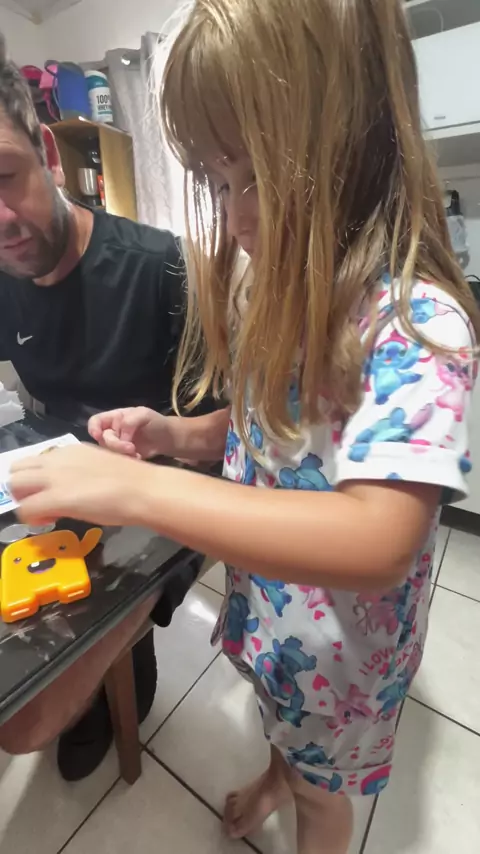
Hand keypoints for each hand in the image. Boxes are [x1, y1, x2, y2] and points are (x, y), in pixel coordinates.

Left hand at [9, 443, 152, 526]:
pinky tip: (50, 520)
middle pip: (17, 469)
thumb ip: (80, 472)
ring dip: (24, 500)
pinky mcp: (55, 498)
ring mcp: (53, 478)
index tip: (53, 492)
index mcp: (69, 451)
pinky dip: (32, 517)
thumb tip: (72, 488)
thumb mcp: (99, 467)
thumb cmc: (132, 481)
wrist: (142, 489)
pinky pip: (26, 508)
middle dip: (22, 488)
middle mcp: (56, 459)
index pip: (36, 461)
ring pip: (14, 484)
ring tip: (44, 512)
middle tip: (41, 502)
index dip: (38, 479)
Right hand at [88, 407, 170, 458]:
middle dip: (115, 444)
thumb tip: (120, 436)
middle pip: (103, 439)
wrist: (168, 439)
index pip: (96, 421)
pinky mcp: (124, 457)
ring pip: (108, 452)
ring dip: (121, 454)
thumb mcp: (144, 414)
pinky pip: (117, 461)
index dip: (93, 428)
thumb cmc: (155, 422)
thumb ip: (129, 421)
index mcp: (115, 418)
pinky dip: (126, 460)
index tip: (98, 436)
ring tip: (135, 453)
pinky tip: (137, 458)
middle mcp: (113, 432)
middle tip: (131, 447)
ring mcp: (117, 445)